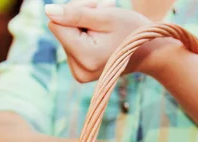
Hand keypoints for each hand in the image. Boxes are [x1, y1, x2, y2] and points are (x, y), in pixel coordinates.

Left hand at [44, 0, 170, 81]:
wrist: (149, 51)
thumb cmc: (132, 30)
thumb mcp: (105, 16)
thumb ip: (75, 14)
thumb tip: (48, 11)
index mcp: (85, 57)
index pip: (56, 24)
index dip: (73, 11)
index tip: (95, 10)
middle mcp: (79, 71)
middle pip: (61, 30)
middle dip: (80, 17)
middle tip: (104, 14)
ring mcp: (79, 74)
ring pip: (66, 36)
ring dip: (84, 24)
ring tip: (105, 25)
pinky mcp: (80, 72)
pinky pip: (71, 45)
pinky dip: (84, 35)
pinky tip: (101, 35)